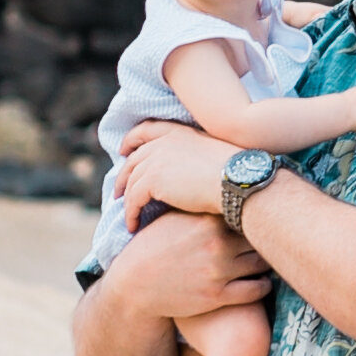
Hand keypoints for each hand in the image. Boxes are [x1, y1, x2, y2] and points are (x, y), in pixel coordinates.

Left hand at [117, 125, 241, 223]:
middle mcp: (164, 142)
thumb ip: (193, 157)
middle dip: (123, 174)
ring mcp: (156, 160)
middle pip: (134, 158)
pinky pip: (133, 200)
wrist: (237, 181)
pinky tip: (132, 225)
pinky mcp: (152, 181)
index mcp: (180, 132)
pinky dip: (130, 214)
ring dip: (126, 199)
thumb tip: (189, 175)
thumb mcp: (213, 155)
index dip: (131, 139)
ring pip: (131, 181)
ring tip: (127, 215)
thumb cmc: (235, 174)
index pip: (147, 129)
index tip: (124, 150)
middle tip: (118, 191)